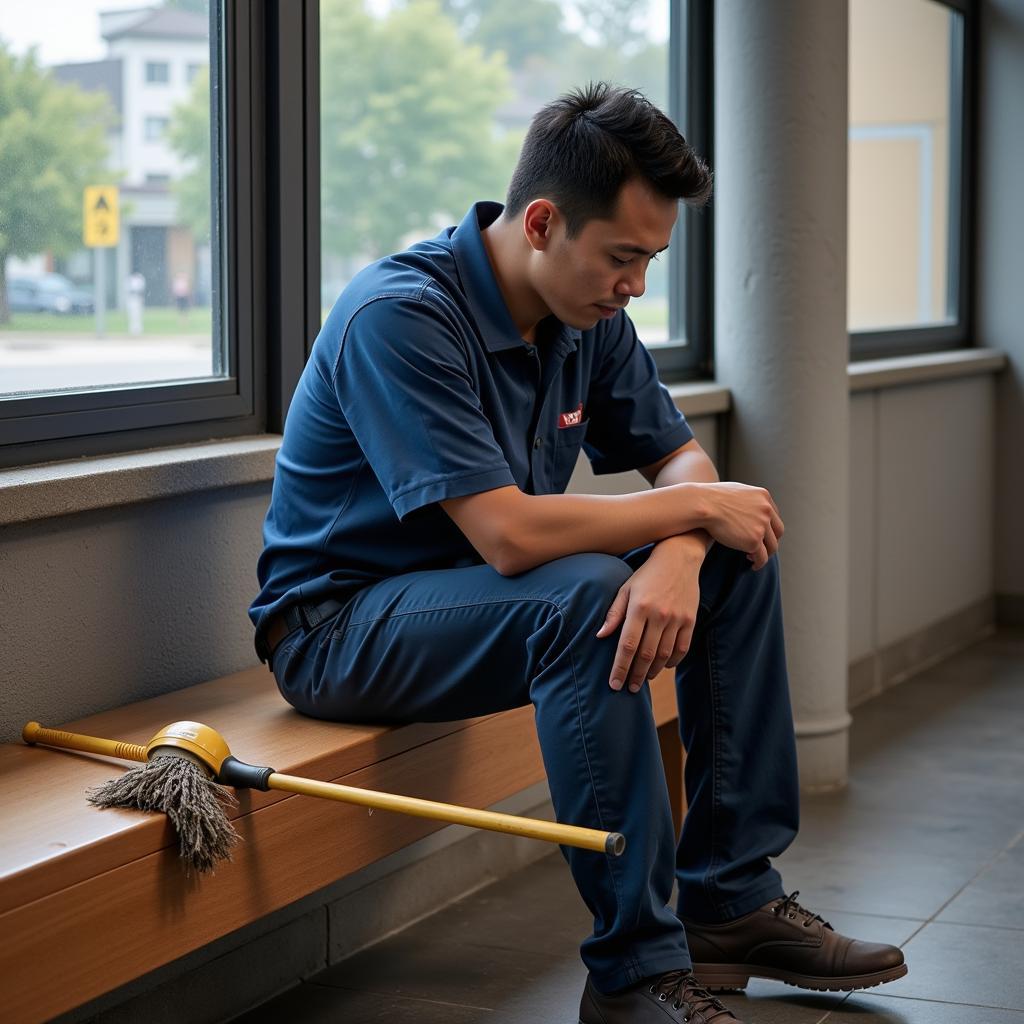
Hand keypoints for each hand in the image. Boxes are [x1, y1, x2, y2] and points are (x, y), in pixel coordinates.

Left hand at [596, 535, 703, 693]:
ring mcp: (677, 619)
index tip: (614, 684)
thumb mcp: (625, 588)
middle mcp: (659, 615)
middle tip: (628, 688)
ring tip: (642, 679)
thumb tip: (600, 636)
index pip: (627, 645)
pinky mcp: (691, 620)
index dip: (620, 668)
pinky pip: (682, 649)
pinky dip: (672, 662)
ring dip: (652, 671)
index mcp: (639, 607)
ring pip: (664, 655)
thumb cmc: (647, 574)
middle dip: (635, 675)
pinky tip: (662, 667)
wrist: (679, 558)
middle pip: (646, 655)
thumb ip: (614, 613)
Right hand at [700, 482, 783, 569]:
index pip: (773, 516)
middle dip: (770, 541)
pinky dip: (759, 563)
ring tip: (754, 558)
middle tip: (760, 548)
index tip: (761, 536)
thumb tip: (744, 506)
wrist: (702, 504)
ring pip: (771, 546)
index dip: (768, 528)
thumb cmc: (710, 498)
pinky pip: (762, 557)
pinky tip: (752, 564)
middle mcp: (766, 510)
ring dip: (765, 554)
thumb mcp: (735, 491)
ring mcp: (762, 526)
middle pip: (777, 531)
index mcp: (764, 496)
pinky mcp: (754, 541)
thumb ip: (746, 499)